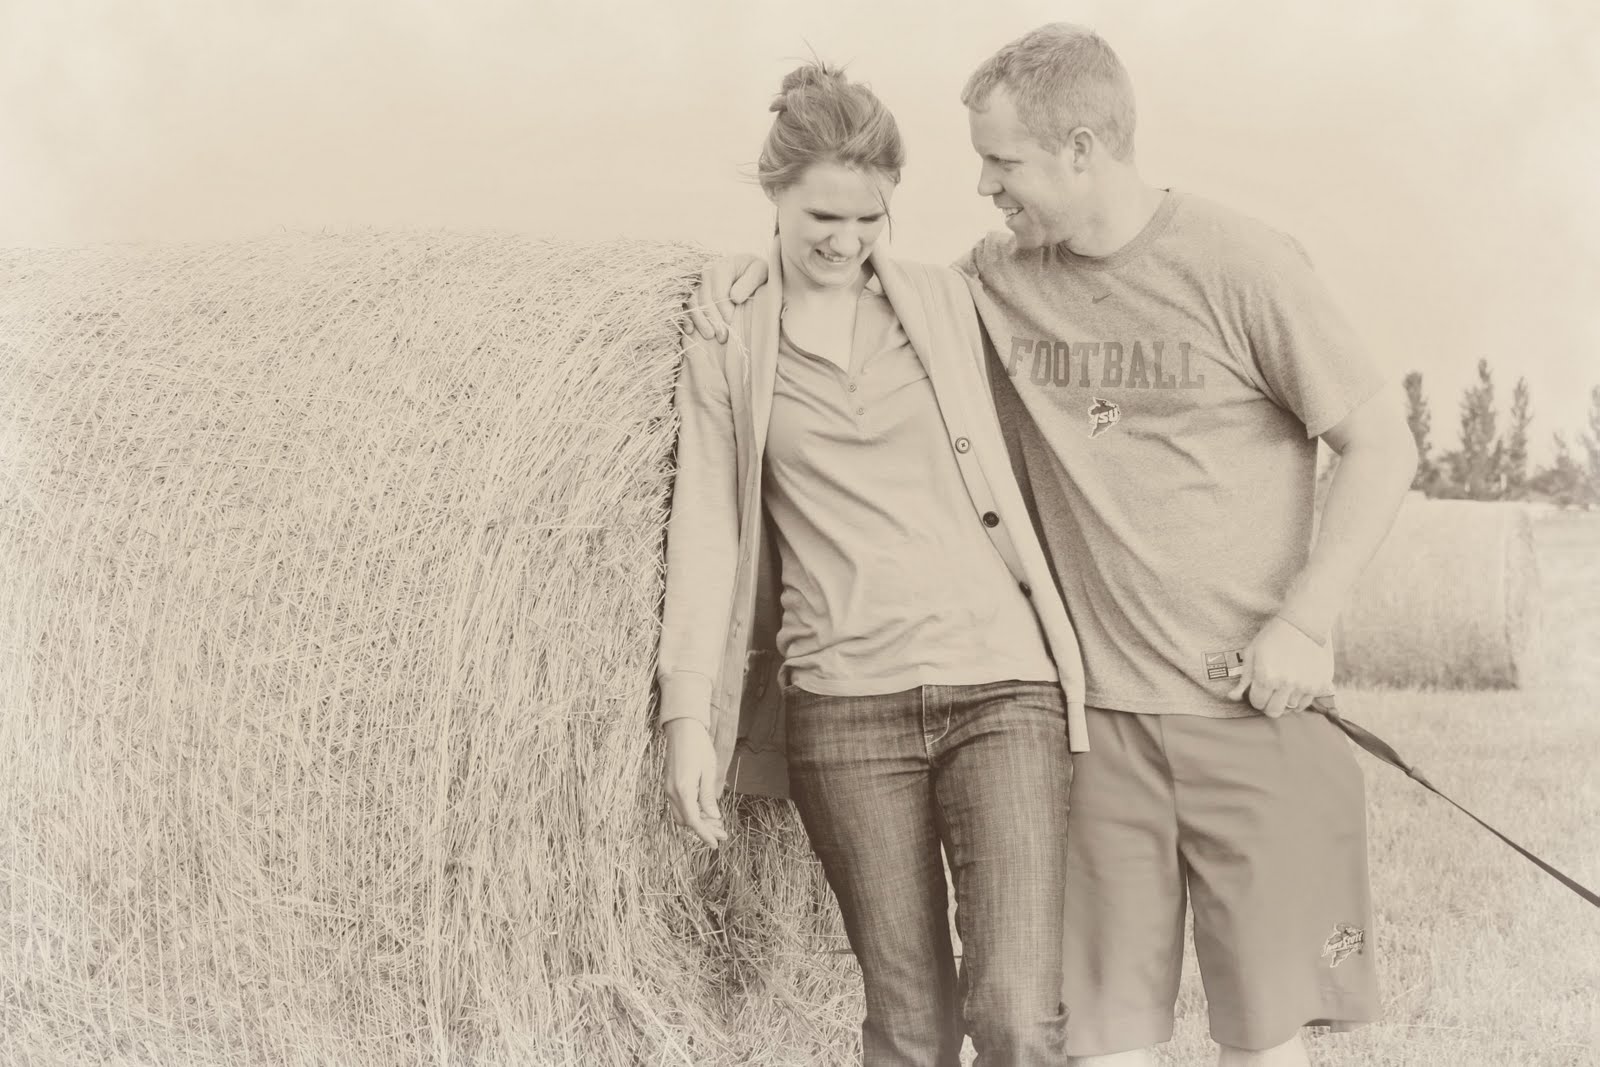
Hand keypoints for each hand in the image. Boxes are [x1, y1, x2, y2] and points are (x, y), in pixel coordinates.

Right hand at [663, 719, 725, 846]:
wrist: (682, 728)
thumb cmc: (699, 746)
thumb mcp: (708, 771)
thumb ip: (708, 796)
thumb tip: (713, 817)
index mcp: (683, 790)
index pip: (693, 820)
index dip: (705, 834)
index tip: (716, 843)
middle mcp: (672, 792)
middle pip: (686, 821)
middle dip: (703, 829)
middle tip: (722, 833)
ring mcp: (668, 788)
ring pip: (681, 815)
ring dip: (697, 821)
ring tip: (716, 823)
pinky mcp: (669, 784)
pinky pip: (679, 805)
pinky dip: (691, 811)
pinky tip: (705, 810)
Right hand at [683, 254, 767, 342]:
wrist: (750, 270)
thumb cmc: (757, 272)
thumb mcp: (761, 271)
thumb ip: (750, 281)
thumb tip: (735, 298)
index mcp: (721, 267)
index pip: (719, 294)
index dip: (725, 312)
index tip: (733, 325)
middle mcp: (706, 273)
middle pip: (705, 300)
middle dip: (713, 321)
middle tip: (723, 338)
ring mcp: (699, 283)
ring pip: (693, 304)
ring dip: (700, 322)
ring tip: (710, 336)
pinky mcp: (696, 293)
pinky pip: (687, 306)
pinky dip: (687, 318)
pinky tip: (690, 330)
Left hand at [1228, 616, 1333, 717]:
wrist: (1305, 622)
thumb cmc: (1274, 635)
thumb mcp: (1252, 653)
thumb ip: (1244, 679)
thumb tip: (1232, 697)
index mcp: (1267, 676)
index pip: (1258, 703)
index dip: (1256, 697)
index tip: (1259, 688)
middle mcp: (1287, 684)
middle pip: (1274, 712)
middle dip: (1269, 704)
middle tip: (1270, 692)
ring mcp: (1306, 686)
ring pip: (1291, 708)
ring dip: (1285, 700)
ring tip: (1285, 683)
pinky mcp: (1321, 684)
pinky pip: (1307, 703)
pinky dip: (1300, 698)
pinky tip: (1297, 684)